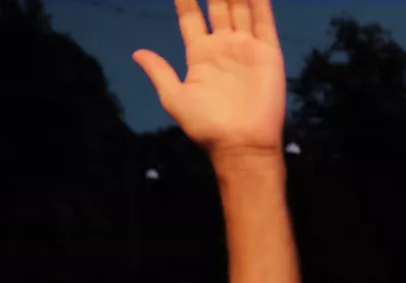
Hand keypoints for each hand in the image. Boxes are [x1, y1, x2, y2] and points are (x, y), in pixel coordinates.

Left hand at [132, 0, 286, 156]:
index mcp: (200, 55)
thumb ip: (159, 73)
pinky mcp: (268, 54)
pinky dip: (260, 1)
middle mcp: (224, 47)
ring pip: (241, 7)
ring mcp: (246, 48)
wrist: (241, 144)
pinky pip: (264, 20)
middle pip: (218, 5)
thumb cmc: (206, 127)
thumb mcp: (175, 99)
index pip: (191, 15)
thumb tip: (137, 53)